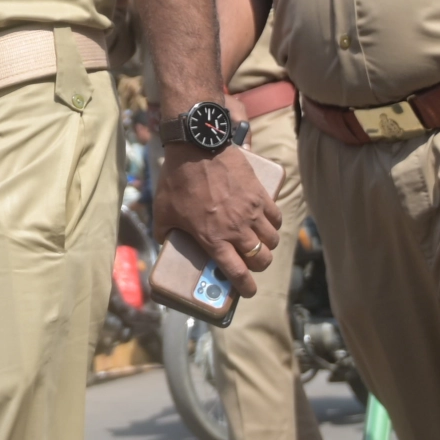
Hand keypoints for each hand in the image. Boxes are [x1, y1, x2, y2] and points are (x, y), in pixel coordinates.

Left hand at [153, 145, 280, 299]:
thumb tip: (163, 241)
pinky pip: (276, 216)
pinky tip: (267, 222)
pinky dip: (274, 224)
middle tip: (252, 263)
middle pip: (261, 259)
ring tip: (260, 243)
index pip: (237, 272)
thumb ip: (164, 231)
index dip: (246, 287)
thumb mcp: (163, 211)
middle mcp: (236, 229)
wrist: (197, 147)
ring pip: (272, 240)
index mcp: (213, 238)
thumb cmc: (177, 180)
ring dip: (268, 246)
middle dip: (258, 266)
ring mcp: (251, 211)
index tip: (248, 292)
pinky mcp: (260, 194)